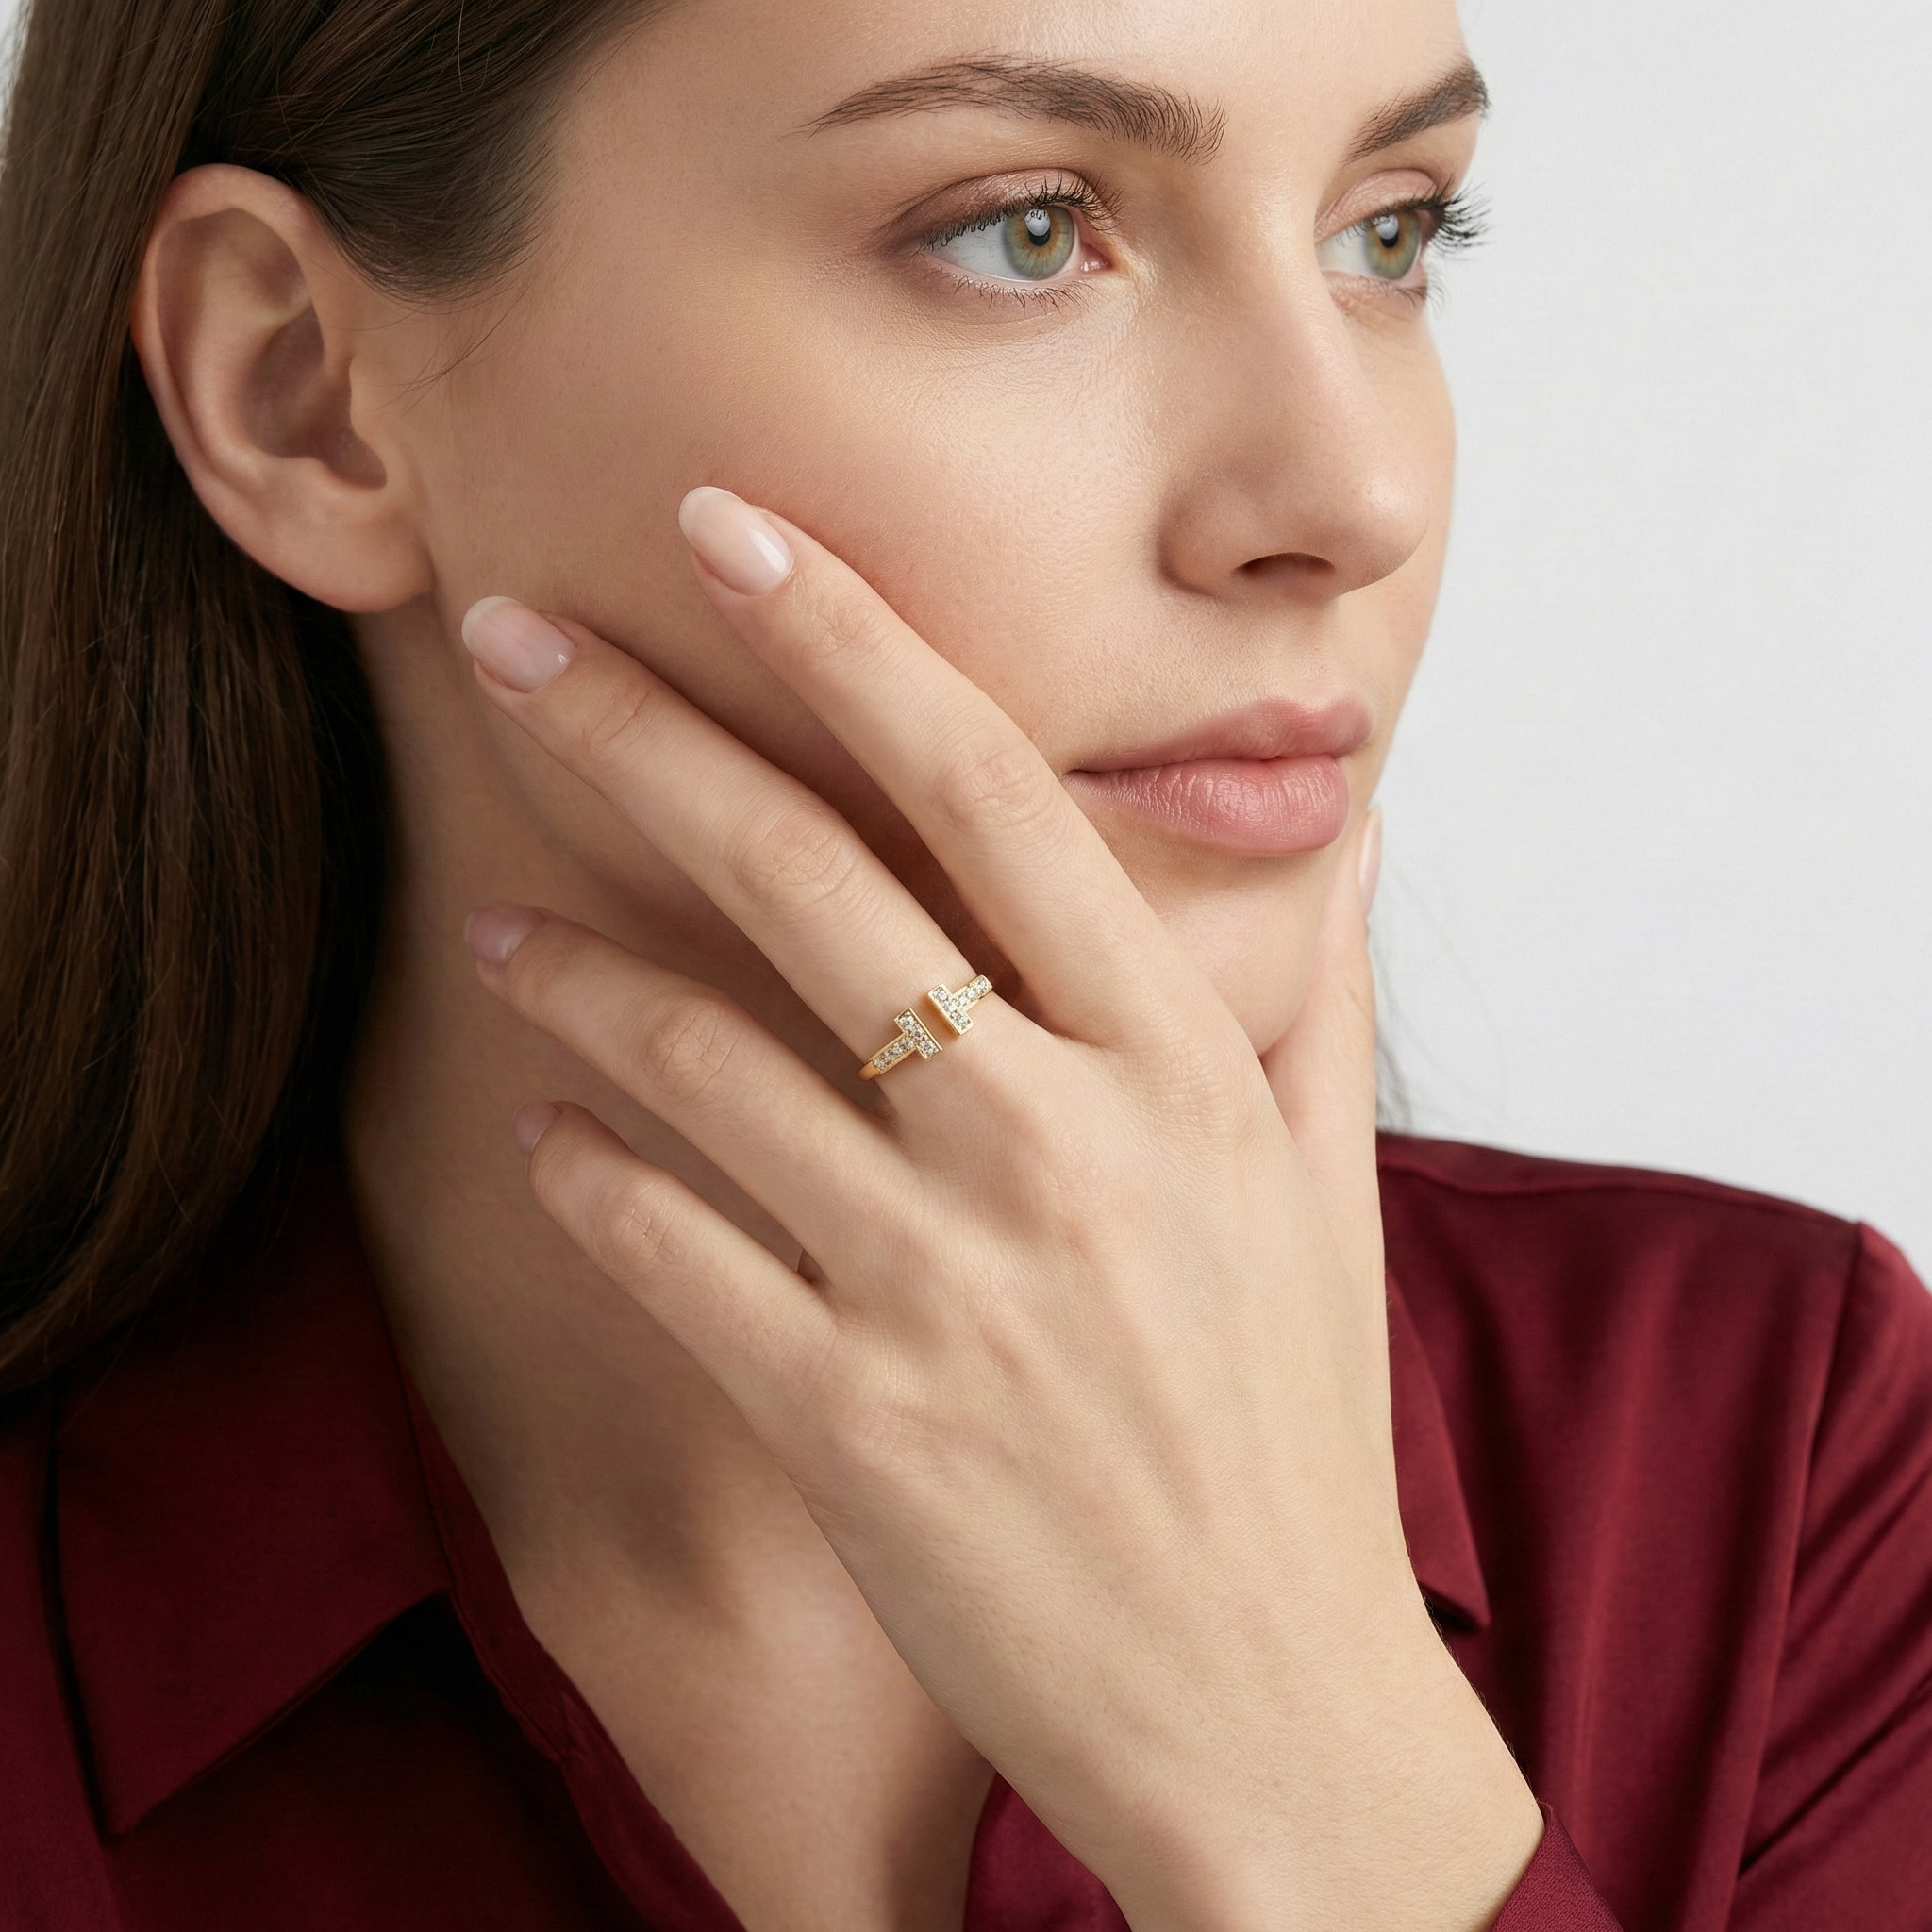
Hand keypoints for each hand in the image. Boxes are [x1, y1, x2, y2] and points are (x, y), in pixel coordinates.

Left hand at [459, 488, 1540, 1930]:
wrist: (1269, 1712)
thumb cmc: (1290, 1433)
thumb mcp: (1331, 1188)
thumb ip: (1318, 981)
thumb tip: (1354, 806)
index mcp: (1173, 1066)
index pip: (990, 792)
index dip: (849, 640)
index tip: (729, 529)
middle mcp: (1056, 1142)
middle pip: (808, 875)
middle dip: (641, 732)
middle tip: (516, 635)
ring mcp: (943, 1279)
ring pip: (699, 1057)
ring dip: (572, 968)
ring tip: (495, 917)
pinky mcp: (848, 1414)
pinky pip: (669, 1251)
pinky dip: (588, 1176)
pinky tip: (551, 1133)